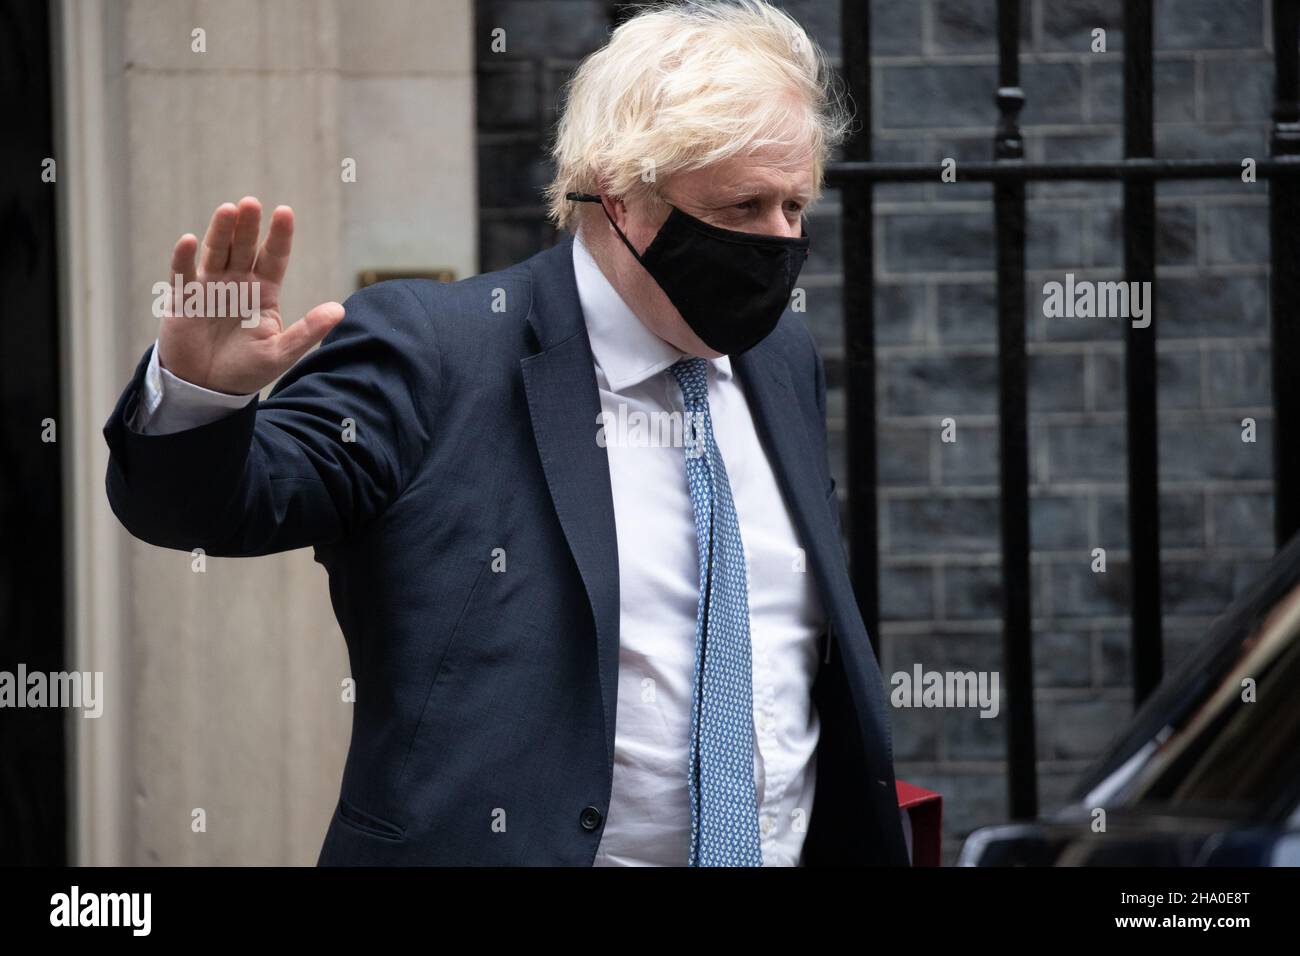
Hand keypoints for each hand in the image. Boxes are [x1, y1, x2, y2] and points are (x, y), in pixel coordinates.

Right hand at [156, 197, 344, 393]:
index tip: (285, 212)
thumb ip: (308, 331)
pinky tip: (189, 241)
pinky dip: (184, 257)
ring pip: (216, 252)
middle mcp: (237, 282)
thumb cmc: (246, 369)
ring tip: (228, 210)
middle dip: (248, 226)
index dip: (279, 236)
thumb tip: (340, 310)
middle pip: (244, 247)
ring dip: (220, 231)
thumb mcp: (280, 353)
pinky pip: (183, 273)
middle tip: (251, 203)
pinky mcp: (183, 297)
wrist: (207, 388)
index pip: (274, 257)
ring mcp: (209, 286)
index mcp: (263, 291)